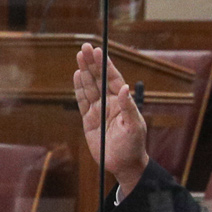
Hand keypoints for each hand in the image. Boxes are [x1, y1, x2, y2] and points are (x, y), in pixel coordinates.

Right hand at [73, 42, 149, 194]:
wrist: (123, 164)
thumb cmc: (133, 146)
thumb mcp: (134, 127)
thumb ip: (129, 107)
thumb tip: (124, 88)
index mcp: (122, 101)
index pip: (112, 78)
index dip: (104, 64)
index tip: (97, 50)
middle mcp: (109, 102)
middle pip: (98, 78)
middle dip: (91, 63)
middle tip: (84, 47)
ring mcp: (98, 110)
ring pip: (89, 87)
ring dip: (84, 71)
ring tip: (78, 56)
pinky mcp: (88, 119)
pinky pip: (82, 101)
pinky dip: (79, 88)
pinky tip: (77, 75)